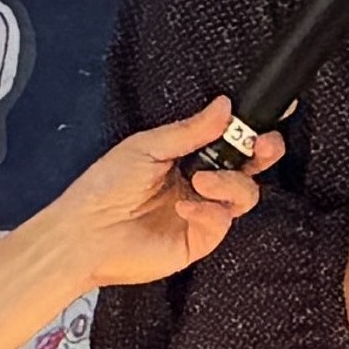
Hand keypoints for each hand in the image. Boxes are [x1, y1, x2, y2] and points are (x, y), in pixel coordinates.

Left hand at [49, 96, 286, 289]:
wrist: (86, 232)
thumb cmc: (105, 186)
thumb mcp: (147, 146)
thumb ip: (191, 130)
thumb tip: (224, 107)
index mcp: (188, 159)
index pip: (230, 144)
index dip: (250, 135)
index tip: (261, 125)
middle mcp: (200, 186)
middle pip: (248, 170)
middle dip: (262, 154)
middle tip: (262, 145)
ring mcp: (202, 214)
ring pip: (243, 196)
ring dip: (231, 183)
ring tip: (201, 182)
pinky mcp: (199, 241)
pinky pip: (222, 223)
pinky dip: (209, 212)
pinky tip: (184, 208)